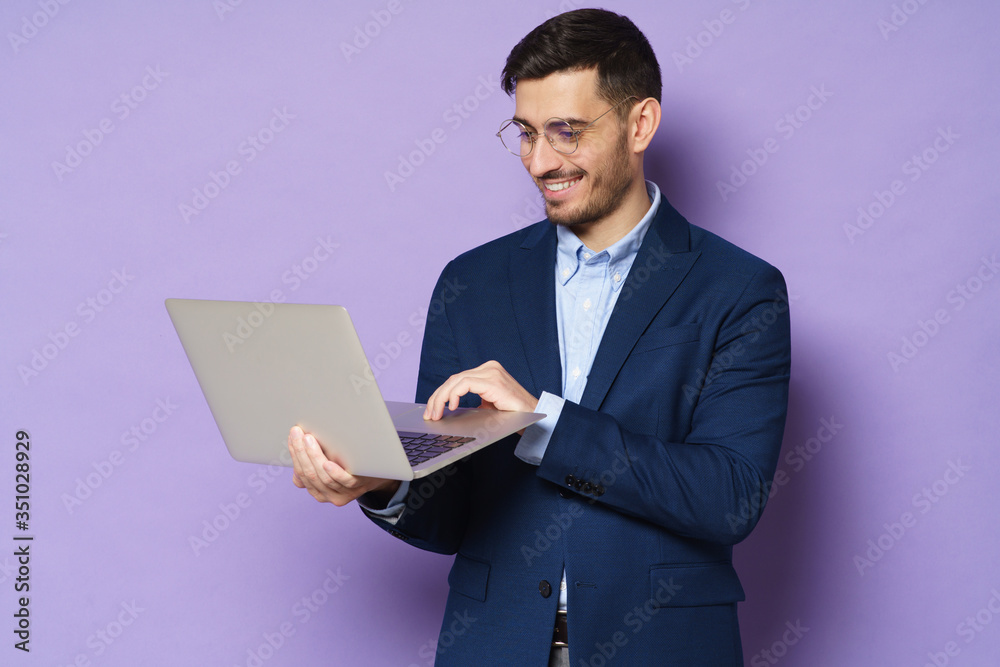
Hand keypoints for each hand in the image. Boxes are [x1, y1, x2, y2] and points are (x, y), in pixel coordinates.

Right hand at [287, 426, 399, 505]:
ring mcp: (344, 493)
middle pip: (310, 475)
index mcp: (317, 491)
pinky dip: (334, 473)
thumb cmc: (351, 465)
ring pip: (323, 478)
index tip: (293, 436)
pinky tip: (328, 463)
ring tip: (309, 439)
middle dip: (301, 452)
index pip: (301, 474)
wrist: (379, 474)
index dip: (295, 454)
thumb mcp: (330, 465)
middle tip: (298, 433)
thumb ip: (314, 464)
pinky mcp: (359, 487)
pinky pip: (344, 481)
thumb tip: (297, 460)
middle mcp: (328, 495)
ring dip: (313, 457)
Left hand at [423, 360, 538, 420]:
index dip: (441, 394)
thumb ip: (473, 401)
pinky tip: (451, 406)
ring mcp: (491, 372)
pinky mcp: (492, 380)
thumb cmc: (514, 414)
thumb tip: (450, 409)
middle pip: (454, 379)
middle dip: (437, 397)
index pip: (457, 379)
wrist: (534, 418)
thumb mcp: (489, 405)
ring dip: (441, 398)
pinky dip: (454, 394)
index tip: (432, 409)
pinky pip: (465, 384)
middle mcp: (489, 367)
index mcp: (488, 371)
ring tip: (435, 413)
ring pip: (456, 380)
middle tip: (429, 414)